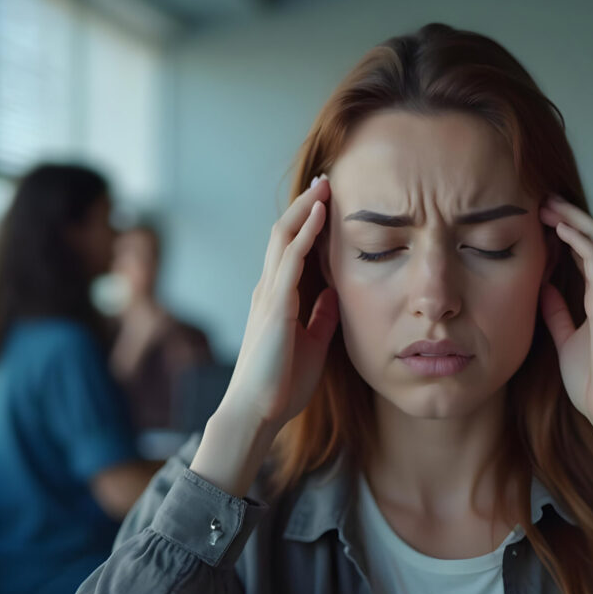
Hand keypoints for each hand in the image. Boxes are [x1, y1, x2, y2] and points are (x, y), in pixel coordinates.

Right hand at [218, 174, 338, 430]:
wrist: (257, 413)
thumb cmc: (280, 385)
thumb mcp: (312, 344)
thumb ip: (321, 317)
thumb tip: (335, 293)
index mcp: (276, 299)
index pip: (290, 250)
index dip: (306, 223)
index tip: (325, 202)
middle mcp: (268, 290)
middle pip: (283, 234)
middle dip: (304, 205)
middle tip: (325, 180)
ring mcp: (269, 296)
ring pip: (283, 238)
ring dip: (304, 209)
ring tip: (323, 185)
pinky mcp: (275, 307)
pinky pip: (290, 260)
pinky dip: (305, 234)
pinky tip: (319, 215)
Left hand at [538, 194, 592, 428]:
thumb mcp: (566, 341)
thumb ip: (558, 314)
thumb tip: (543, 289)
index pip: (587, 252)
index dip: (566, 230)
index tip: (540, 216)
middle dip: (569, 215)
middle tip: (542, 200)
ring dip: (572, 219)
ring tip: (547, 205)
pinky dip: (579, 240)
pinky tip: (560, 228)